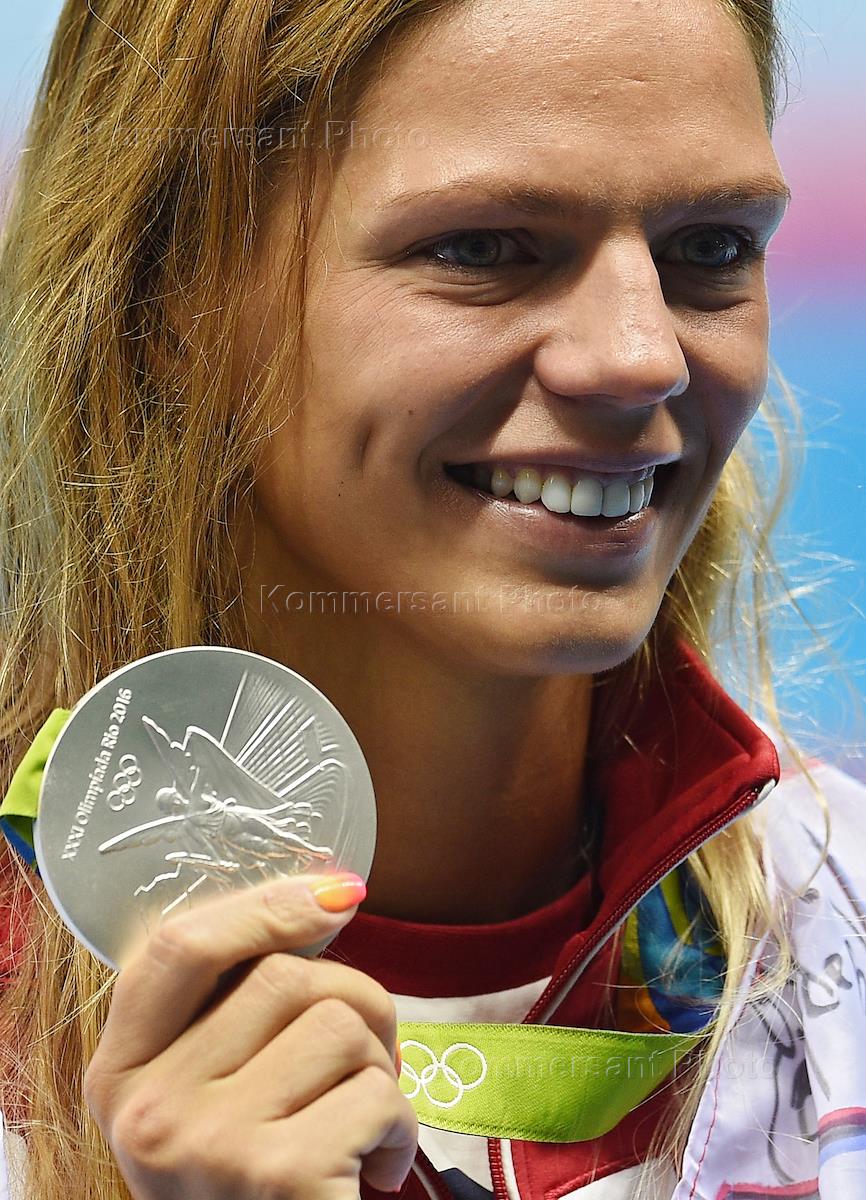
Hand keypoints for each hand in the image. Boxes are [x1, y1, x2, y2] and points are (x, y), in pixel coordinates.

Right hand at [83, 873, 417, 1199]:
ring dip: (382, 1068)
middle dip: (357, 1001)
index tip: (336, 893)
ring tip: (365, 1123)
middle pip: (283, 976)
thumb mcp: (207, 1098)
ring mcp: (208, 1145)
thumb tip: (326, 898)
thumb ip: (231, 1014)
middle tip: (369, 1059)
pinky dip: (401, 1127)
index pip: (179, 946)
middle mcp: (149, 1110)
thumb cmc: (253, 1185)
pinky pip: (378, 1093)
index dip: (264, 904)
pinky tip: (377, 1171)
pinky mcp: (278, 1177)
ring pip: (338, 1024)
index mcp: (120, 1074)